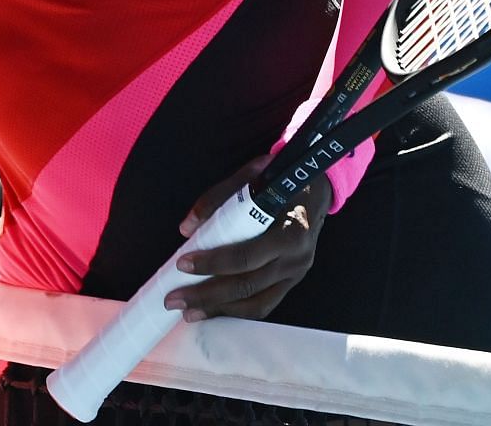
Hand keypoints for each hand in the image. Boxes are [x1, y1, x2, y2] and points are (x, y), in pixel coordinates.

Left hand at [164, 155, 329, 322]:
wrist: (317, 187)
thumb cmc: (279, 180)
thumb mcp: (248, 177)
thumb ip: (216, 199)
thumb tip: (186, 229)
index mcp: (288, 232)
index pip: (245, 257)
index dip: (212, 263)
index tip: (181, 264)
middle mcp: (295, 259)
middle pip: (247, 286)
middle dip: (207, 296)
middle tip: (173, 300)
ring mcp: (296, 274)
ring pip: (256, 303)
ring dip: (219, 310)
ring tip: (189, 314)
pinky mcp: (293, 282)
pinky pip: (264, 304)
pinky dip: (238, 310)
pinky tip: (215, 310)